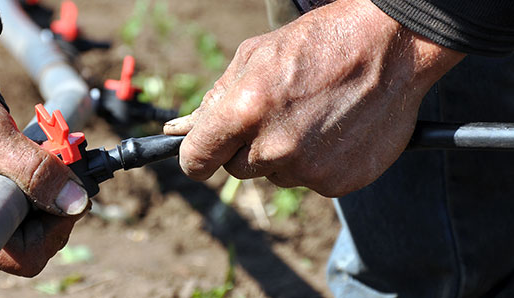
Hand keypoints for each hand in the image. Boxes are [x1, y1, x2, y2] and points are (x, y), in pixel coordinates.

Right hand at [0, 86, 88, 275]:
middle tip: (66, 173)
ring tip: (52, 160)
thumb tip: (76, 202)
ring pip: (33, 224)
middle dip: (57, 209)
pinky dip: (42, 187)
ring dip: (52, 195)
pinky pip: (26, 207)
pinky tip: (42, 162)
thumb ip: (38, 171)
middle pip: (33, 243)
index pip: (24, 258)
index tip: (67, 196)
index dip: (54, 231)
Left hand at [164, 0, 463, 196]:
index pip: (196, 161)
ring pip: (275, 175)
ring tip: (311, 116)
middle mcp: (273, 148)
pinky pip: (310, 182)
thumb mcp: (254, 56)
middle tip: (276, 114)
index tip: (202, 154)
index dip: (196, 157)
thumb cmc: (317, 44)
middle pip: (236, 169)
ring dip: (284, 155)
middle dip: (246, 147)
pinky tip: (333, 131)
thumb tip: (181, 131)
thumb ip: (215, 101)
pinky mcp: (338, 183)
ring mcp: (308, 170)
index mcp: (244, 111)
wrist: (391, 47)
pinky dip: (317, 163)